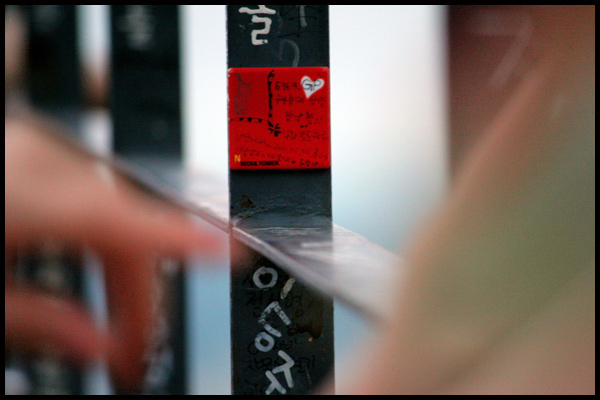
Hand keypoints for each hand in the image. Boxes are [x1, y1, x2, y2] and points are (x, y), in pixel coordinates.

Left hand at [5, 112, 223, 389]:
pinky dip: (99, 214)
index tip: (235, 256)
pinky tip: (96, 237)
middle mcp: (36, 155)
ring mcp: (29, 142)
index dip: (193, 240)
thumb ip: (36, 322)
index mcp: (26, 195)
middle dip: (138, 290)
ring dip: (117, 256)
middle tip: (131, 348)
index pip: (135, 219)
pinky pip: (80, 175)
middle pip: (124, 222)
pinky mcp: (22, 142)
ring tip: (108, 306)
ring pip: (107, 200)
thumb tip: (100, 348)